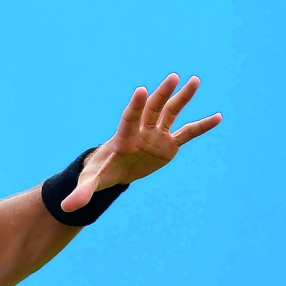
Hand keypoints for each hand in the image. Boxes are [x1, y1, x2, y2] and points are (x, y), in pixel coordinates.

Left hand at [63, 73, 221, 211]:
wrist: (113, 170)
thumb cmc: (100, 172)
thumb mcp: (91, 182)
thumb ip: (82, 192)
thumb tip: (67, 208)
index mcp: (123, 138)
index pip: (129, 119)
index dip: (135, 106)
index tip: (141, 91)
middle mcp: (141, 132)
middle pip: (152, 110)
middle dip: (161, 95)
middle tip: (173, 77)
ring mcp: (156, 135)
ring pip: (170, 113)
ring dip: (182, 98)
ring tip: (194, 80)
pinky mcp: (168, 144)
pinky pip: (187, 133)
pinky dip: (201, 127)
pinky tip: (217, 117)